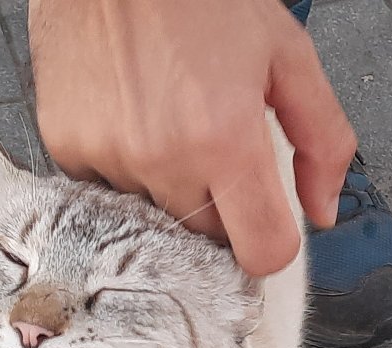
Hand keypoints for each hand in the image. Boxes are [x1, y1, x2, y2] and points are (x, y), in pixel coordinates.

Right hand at [29, 0, 356, 274]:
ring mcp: (111, 158)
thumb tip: (322, 210)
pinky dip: (123, 166)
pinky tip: (128, 115)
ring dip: (168, 184)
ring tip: (165, 119)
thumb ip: (322, 140)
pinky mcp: (69, 149)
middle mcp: (165, 159)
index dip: (270, 244)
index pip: (260, 251)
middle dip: (219, 203)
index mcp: (226, 138)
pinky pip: (107, 190)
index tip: (265, 226)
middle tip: (212, 144)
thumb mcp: (287, 54)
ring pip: (155, 215)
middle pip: (207, 235)